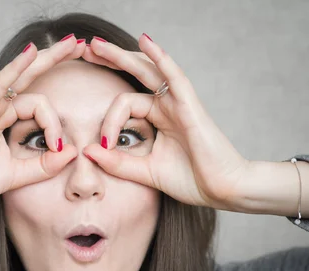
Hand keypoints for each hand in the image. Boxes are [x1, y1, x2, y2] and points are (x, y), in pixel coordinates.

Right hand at [0, 36, 84, 207]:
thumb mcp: (17, 175)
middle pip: (32, 78)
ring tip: (73, 43)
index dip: (55, 126)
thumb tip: (71, 151)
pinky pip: (1, 83)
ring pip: (24, 78)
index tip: (57, 149)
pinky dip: (16, 67)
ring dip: (49, 59)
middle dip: (57, 60)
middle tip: (80, 45)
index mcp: (4, 121)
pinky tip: (33, 52)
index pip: (40, 108)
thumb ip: (44, 165)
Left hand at [81, 35, 251, 208]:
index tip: (103, 146)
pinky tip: (144, 41)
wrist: (223, 190)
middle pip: (133, 75)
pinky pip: (174, 76)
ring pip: (147, 70)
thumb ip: (117, 163)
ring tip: (96, 44)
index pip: (123, 105)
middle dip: (109, 61)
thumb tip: (87, 150)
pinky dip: (160, 57)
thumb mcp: (145, 172)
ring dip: (121, 55)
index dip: (108, 122)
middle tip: (84, 50)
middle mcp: (166, 106)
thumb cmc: (191, 181)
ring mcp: (178, 103)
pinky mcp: (190, 106)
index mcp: (157, 119)